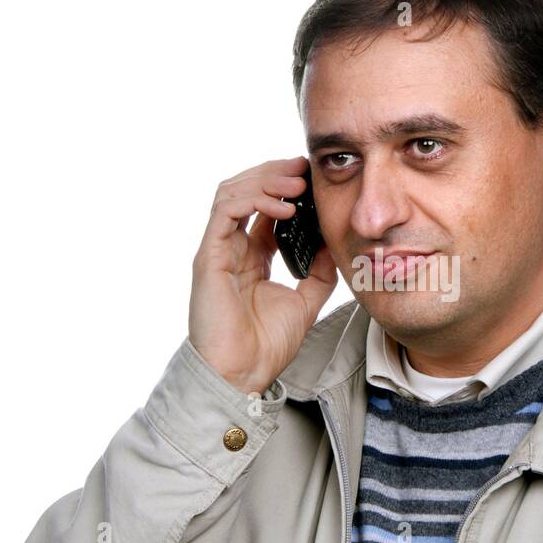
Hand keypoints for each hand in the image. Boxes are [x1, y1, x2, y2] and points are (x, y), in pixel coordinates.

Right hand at [188, 156, 337, 395]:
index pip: (265, 207)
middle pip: (246, 191)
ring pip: (232, 193)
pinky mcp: (209, 257)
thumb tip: (333, 243)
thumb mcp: (305, 301)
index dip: (286, 187)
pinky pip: (226, 212)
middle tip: (304, 168)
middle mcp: (232, 248)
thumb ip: (318, 272)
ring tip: (296, 182)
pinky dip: (254, 200)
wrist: (242, 374)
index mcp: (252, 256)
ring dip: (265, 180)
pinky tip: (283, 207)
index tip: (312, 178)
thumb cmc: (265, 346)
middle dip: (275, 173)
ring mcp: (218, 250)